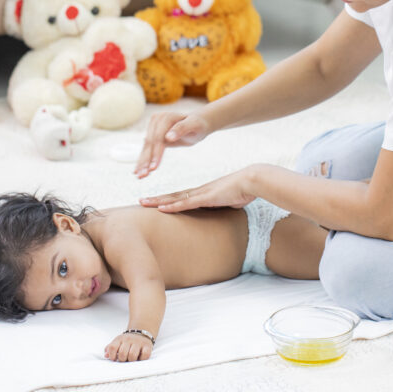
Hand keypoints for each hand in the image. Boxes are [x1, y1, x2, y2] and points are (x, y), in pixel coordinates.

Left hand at [104, 332, 153, 361]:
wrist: (141, 331)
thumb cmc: (127, 341)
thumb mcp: (118, 342)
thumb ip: (110, 348)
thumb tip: (106, 355)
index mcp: (120, 339)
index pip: (113, 347)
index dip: (112, 356)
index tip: (114, 359)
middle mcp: (129, 339)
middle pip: (122, 353)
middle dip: (122, 359)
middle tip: (124, 359)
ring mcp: (139, 342)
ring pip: (132, 355)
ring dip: (131, 360)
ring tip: (131, 359)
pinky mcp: (148, 346)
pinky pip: (144, 355)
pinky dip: (142, 359)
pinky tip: (139, 357)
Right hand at [134, 111, 210, 177]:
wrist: (197, 124)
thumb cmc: (198, 125)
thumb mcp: (194, 125)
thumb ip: (182, 128)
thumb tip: (168, 137)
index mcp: (165, 117)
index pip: (158, 138)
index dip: (156, 153)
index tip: (154, 168)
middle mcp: (156, 121)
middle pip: (150, 143)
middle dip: (146, 160)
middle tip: (143, 176)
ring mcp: (152, 128)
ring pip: (146, 148)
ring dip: (142, 163)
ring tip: (139, 177)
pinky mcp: (152, 136)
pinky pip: (147, 150)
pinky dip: (143, 161)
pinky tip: (137, 171)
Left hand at [139, 165, 260, 212]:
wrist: (251, 181)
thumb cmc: (243, 191)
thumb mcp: (229, 201)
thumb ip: (223, 205)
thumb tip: (224, 210)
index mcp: (203, 193)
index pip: (181, 197)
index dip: (167, 199)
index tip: (154, 202)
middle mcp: (199, 192)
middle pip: (173, 196)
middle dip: (156, 199)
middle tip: (140, 201)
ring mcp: (201, 194)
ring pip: (175, 199)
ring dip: (158, 202)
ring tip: (143, 203)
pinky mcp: (207, 198)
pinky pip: (186, 203)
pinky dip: (173, 206)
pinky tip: (161, 208)